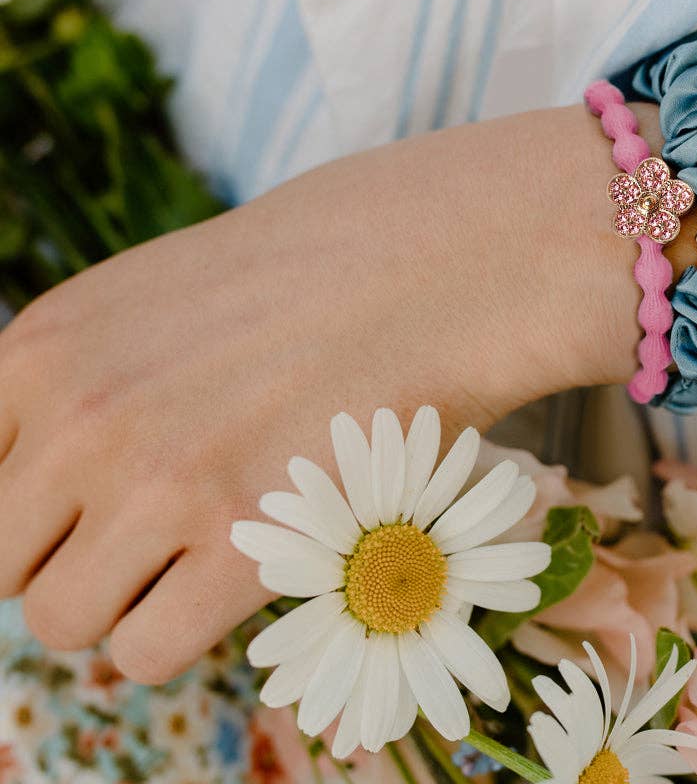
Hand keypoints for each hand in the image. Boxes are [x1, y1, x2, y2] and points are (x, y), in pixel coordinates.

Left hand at [0, 105, 636, 682]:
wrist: (433, 264)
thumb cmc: (310, 276)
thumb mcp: (151, 297)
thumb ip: (72, 380)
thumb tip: (39, 479)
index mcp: (42, 348)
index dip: (33, 505)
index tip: (84, 509)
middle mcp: (78, 419)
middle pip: (5, 565)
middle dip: (75, 556)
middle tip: (158, 525)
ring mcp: (156, 485)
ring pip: (66, 621)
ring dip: (129, 597)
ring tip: (207, 543)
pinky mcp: (240, 547)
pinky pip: (145, 654)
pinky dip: (182, 631)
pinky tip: (242, 569)